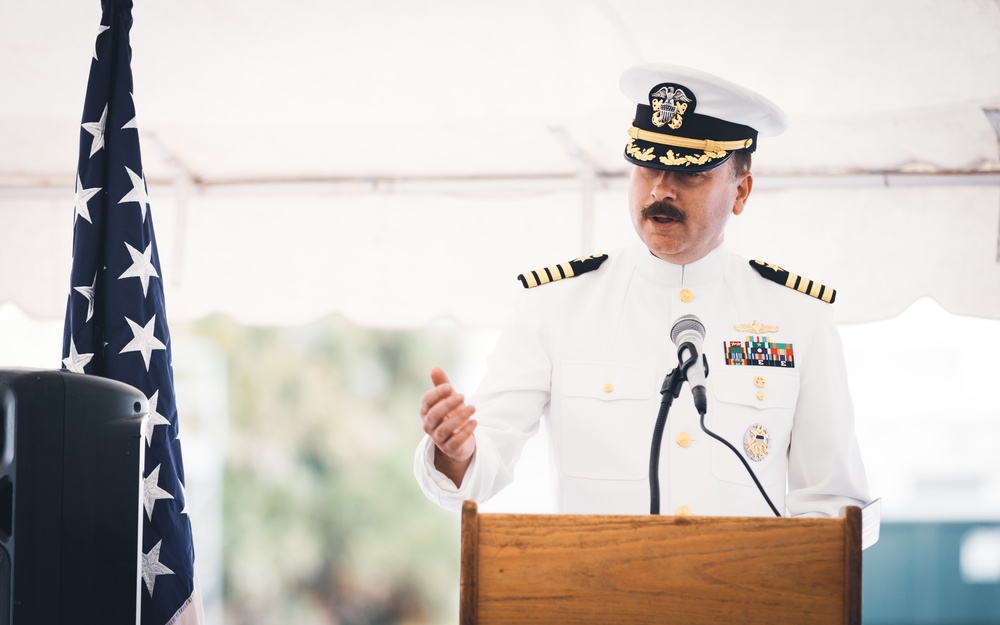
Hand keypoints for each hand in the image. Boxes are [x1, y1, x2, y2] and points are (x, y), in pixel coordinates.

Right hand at [419, 367, 476, 484]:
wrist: (459, 441)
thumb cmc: (451, 416)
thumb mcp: (449, 399)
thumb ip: (442, 385)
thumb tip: (435, 368)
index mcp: (426, 412)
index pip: (426, 402)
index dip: (437, 393)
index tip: (450, 387)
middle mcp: (429, 426)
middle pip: (433, 415)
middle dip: (447, 405)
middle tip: (463, 396)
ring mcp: (438, 439)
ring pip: (444, 429)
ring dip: (459, 417)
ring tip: (473, 407)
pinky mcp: (450, 449)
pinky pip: (455, 442)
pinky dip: (465, 432)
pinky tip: (475, 422)